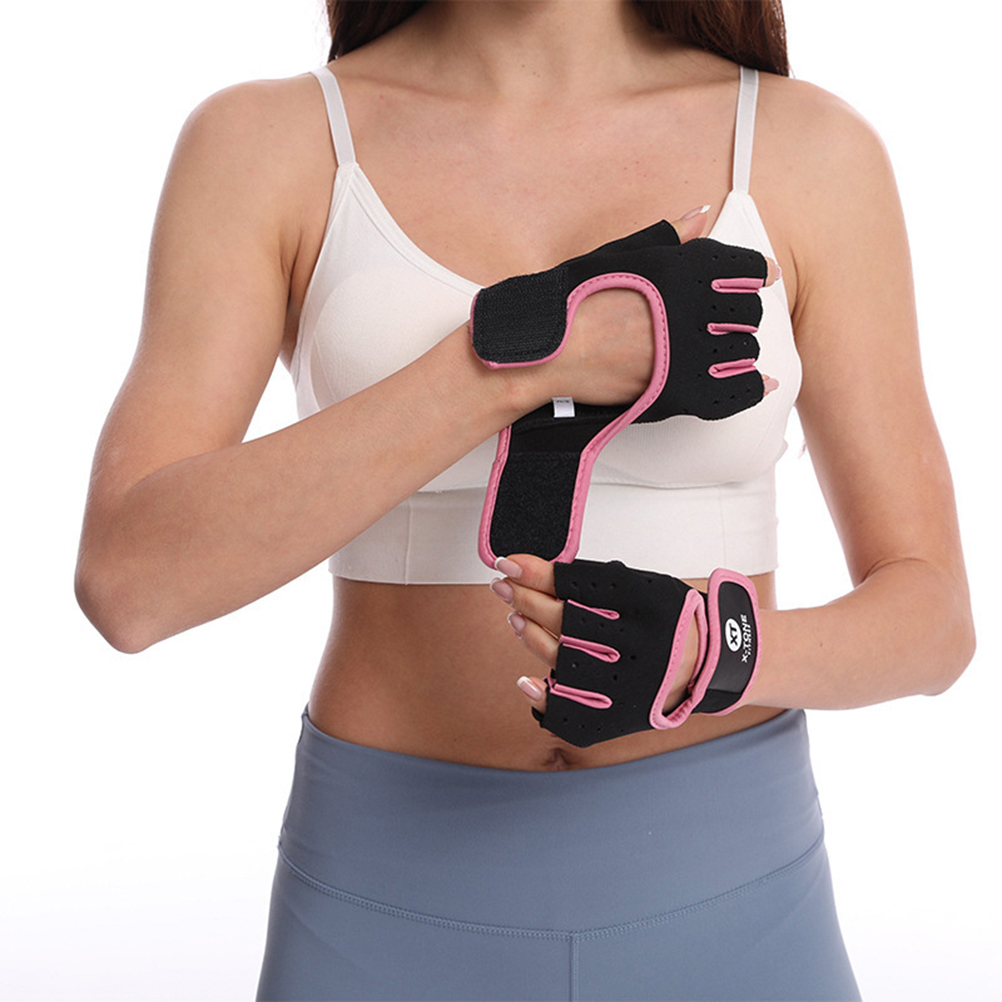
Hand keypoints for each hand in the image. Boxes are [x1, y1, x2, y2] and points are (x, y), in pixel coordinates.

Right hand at [489, 207, 781, 410]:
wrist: (548, 354)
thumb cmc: (573, 306)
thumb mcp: (619, 256)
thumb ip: (667, 237)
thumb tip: (700, 215)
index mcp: (680, 272)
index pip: (745, 269)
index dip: (756, 274)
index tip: (759, 278)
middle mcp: (691, 311)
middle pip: (748, 313)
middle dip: (741, 315)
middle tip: (726, 320)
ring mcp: (688, 355)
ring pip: (744, 352)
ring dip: (738, 351)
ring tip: (718, 351)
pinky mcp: (683, 393)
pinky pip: (735, 394)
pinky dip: (748, 388)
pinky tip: (747, 381)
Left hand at [489, 553, 700, 730]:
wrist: (705, 665)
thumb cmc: (668, 620)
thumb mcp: (644, 585)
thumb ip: (596, 582)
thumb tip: (537, 572)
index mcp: (644, 604)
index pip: (578, 583)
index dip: (536, 572)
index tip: (509, 563)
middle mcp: (635, 643)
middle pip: (563, 618)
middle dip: (524, 597)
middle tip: (503, 585)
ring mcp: (623, 682)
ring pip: (560, 658)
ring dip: (528, 634)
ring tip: (515, 616)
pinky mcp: (614, 713)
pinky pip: (568, 709)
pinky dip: (542, 696)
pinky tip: (527, 681)